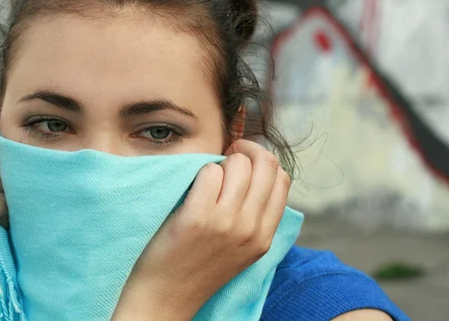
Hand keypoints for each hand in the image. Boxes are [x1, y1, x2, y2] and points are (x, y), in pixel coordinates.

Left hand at [113, 139, 290, 320]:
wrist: (166, 298)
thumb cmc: (198, 267)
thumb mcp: (241, 248)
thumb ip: (255, 216)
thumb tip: (255, 171)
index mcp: (265, 236)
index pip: (282, 178)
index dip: (263, 162)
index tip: (244, 164)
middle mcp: (251, 229)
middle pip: (266, 164)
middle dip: (246, 151)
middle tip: (226, 156)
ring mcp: (225, 223)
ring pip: (239, 164)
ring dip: (222, 163)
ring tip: (207, 178)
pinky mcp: (197, 217)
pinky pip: (210, 171)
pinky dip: (202, 171)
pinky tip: (192, 188)